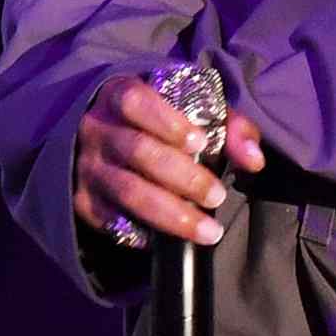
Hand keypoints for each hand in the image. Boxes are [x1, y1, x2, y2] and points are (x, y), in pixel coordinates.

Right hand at [72, 73, 268, 247]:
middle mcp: (97, 129)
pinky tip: (167, 241)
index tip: (200, 142)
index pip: (136, 102)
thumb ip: (228, 126)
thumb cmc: (161, 117)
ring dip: (171, 215)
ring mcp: (87, 166)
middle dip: (183, 177)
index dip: (167, 122)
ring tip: (209, 231)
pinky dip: (139, 233)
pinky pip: (109, 221)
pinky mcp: (81, 200)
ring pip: (127, 192)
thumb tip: (254, 160)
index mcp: (120, 94)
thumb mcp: (193, 106)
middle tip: (218, 196)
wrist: (104, 131)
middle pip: (138, 152)